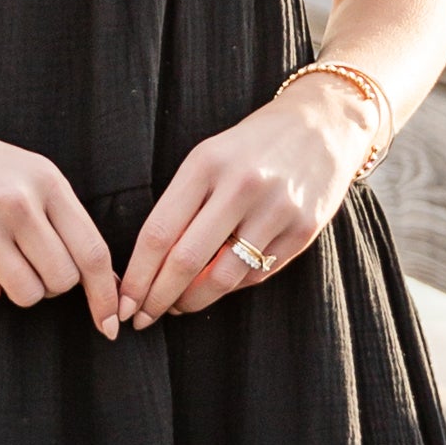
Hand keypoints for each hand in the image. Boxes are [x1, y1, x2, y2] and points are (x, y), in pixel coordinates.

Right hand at [0, 80, 123, 332]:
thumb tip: (104, 281)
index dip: (105, 295)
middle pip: (62, 281)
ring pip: (27, 294)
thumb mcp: (26, 172)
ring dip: (17, 288)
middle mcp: (16, 203)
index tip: (111, 322)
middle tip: (27, 262)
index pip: (92, 252)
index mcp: (46, 181)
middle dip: (50, 283)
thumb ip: (62, 218)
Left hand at [118, 77, 380, 326]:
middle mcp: (242, 186)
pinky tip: (216, 285)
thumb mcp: (208, 159)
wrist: (322, 126)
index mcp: (206, 164)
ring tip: (178, 306)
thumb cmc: (250, 148)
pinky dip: (230, 288)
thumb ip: (181, 208)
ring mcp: (276, 209)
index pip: (159, 233)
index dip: (137, 276)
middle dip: (157, 299)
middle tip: (142, 318)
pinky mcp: (304, 230)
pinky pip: (256, 275)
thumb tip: (150, 271)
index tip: (123, 302)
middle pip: (186, 261)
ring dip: (193, 301)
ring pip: (223, 277)